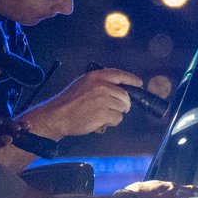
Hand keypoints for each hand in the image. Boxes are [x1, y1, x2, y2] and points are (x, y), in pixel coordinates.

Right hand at [17, 68, 141, 139]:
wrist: (57, 115)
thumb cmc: (69, 102)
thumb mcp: (83, 83)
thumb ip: (100, 83)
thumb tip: (118, 87)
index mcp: (96, 76)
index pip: (120, 75)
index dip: (131, 80)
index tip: (139, 84)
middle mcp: (101, 86)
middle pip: (125, 95)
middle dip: (123, 104)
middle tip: (116, 109)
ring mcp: (103, 100)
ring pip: (122, 108)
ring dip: (115, 114)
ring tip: (102, 115)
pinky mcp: (103, 114)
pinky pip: (118, 119)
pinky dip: (112, 122)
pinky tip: (101, 121)